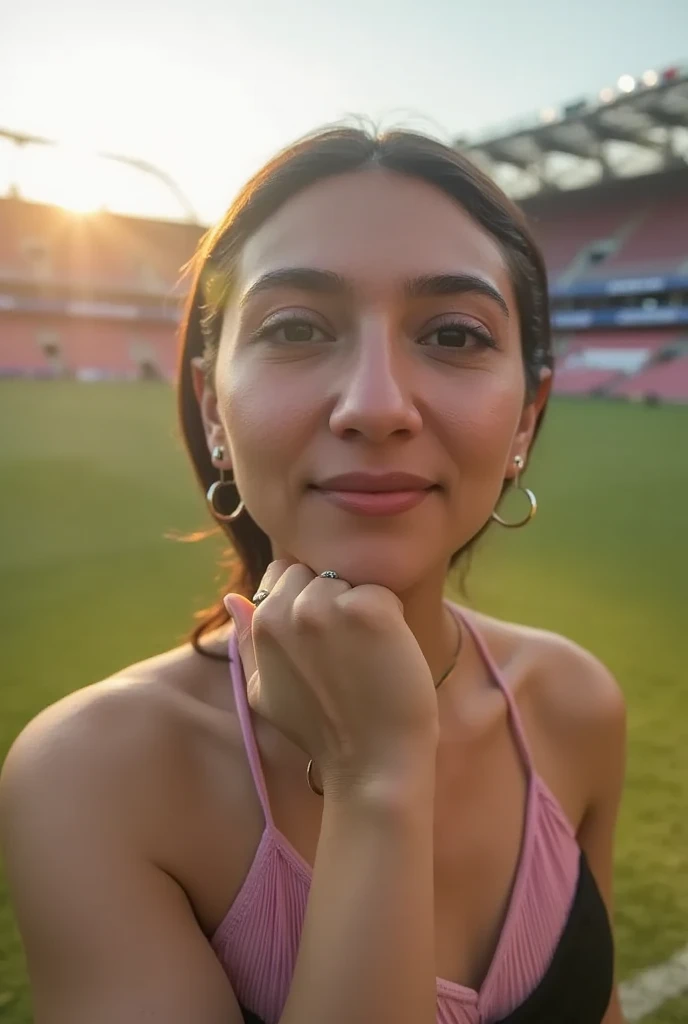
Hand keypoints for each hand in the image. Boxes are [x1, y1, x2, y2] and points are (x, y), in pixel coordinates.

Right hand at [224, 562, 438, 797]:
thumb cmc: (319, 730)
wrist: (370, 763)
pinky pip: (381, 592)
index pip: (284, 573)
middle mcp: (290, 609)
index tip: (322, 636)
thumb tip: (233, 597)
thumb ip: (247, 641)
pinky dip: (391, 617)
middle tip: (346, 648)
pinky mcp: (369, 610)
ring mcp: (329, 607)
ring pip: (349, 580)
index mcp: (263, 624)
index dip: (306, 598)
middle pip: (318, 572)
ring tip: (366, 652)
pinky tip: (387, 653)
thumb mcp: (262, 691)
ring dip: (361, 606)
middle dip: (332, 597)